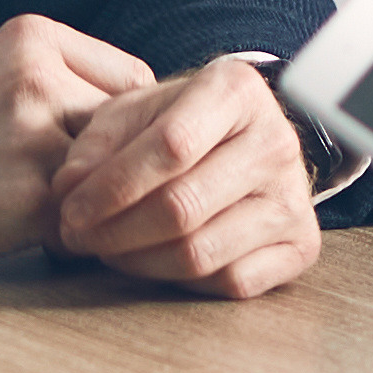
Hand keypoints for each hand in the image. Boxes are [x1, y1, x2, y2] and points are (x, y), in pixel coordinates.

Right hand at [0, 12, 149, 268]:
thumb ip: (68, 81)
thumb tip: (153, 113)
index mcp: (33, 38)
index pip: (133, 78)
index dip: (126, 124)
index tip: (103, 151)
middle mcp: (36, 76)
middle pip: (131, 127)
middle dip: (118, 165)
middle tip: (91, 190)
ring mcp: (32, 136)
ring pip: (115, 174)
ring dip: (99, 201)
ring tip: (62, 211)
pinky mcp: (27, 196)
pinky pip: (88, 220)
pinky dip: (74, 235)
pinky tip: (38, 234)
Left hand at [52, 59, 325, 301]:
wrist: (245, 144)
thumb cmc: (180, 125)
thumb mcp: (134, 112)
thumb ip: (96, 143)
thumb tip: (70, 188)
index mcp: (237, 90)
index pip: (170, 146)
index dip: (111, 186)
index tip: (71, 209)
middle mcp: (277, 140)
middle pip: (182, 206)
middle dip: (115, 232)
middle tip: (78, 238)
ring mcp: (294, 197)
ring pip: (201, 252)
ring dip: (138, 262)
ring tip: (107, 251)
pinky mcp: (302, 244)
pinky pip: (232, 282)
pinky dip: (181, 282)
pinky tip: (156, 262)